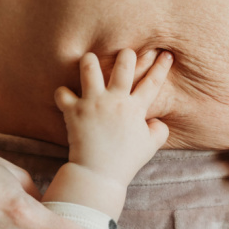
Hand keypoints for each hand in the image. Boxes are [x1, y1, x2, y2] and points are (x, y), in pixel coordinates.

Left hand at [53, 48, 172, 186]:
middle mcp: (115, 100)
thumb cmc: (125, 161)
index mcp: (135, 108)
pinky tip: (66, 96)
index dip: (161, 67)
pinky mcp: (74, 111)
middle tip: (125, 53)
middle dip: (126, 54)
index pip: (152, 83)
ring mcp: (93, 103)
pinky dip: (62, 93)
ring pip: (89, 68)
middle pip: (124, 64)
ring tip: (89, 60)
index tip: (166, 54)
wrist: (99, 174)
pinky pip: (63, 93)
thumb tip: (157, 121)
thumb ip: (159, 131)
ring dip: (89, 61)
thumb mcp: (150, 147)